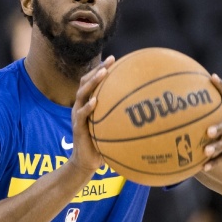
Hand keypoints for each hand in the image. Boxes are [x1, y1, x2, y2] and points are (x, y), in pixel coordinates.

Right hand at [69, 55, 115, 172]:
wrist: (87, 162)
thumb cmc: (102, 144)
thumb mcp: (111, 127)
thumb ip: (119, 116)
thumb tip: (144, 110)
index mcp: (88, 103)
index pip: (92, 81)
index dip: (101, 69)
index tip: (114, 59)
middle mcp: (81, 106)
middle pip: (86, 82)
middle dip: (97, 70)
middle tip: (109, 62)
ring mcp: (77, 116)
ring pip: (82, 94)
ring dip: (92, 83)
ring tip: (102, 74)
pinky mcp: (77, 127)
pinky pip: (81, 115)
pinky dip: (87, 107)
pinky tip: (95, 101)